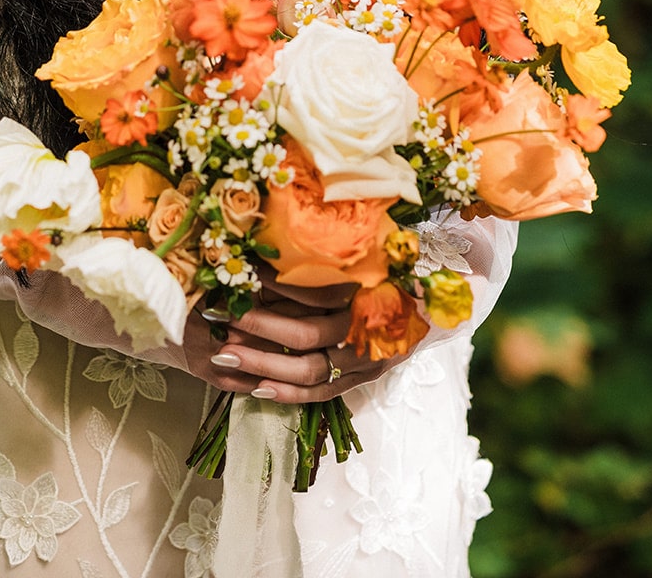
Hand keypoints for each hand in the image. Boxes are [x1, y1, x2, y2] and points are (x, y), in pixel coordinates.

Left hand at [183, 273, 388, 402]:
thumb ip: (313, 264)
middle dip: (259, 327)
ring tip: (225, 356)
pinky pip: (322, 394)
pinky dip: (289, 393)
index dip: (275, 286)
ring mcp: (366, 360)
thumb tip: (258, 257)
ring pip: (311, 370)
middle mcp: (367, 329)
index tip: (241, 280)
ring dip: (264, 364)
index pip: (314, 292)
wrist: (428, 307)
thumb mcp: (355, 260)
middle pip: (306, 333)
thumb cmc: (384, 274)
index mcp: (367, 291)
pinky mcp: (363, 380)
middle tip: (223, 321)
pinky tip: (256, 388)